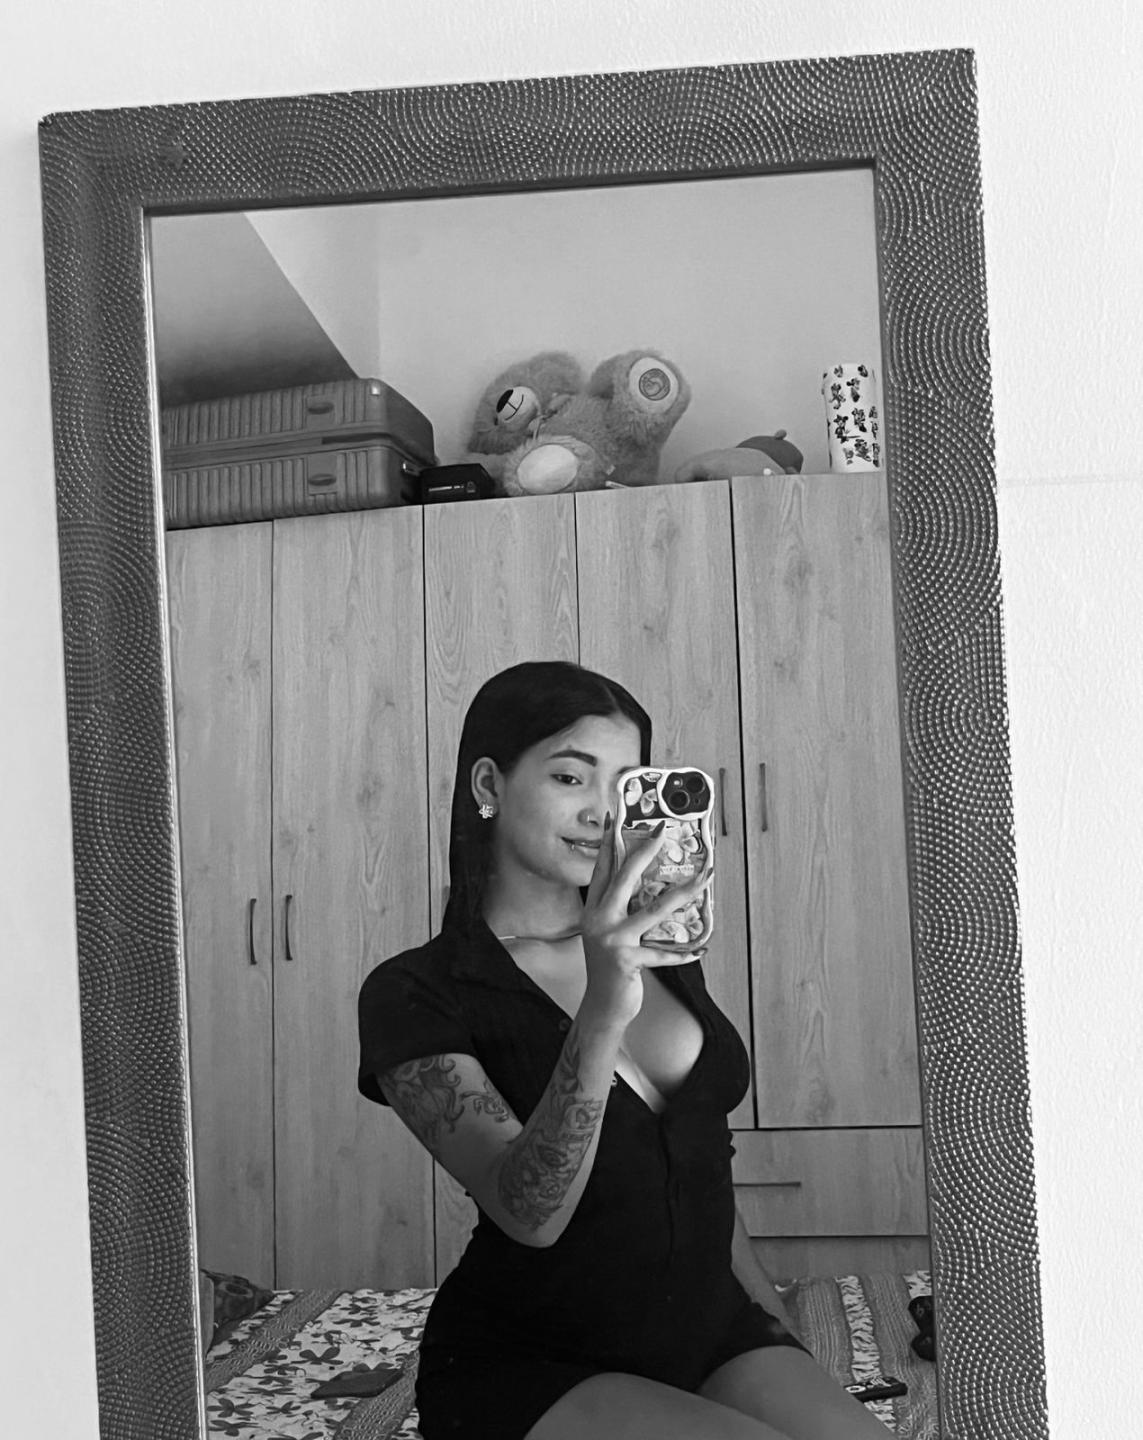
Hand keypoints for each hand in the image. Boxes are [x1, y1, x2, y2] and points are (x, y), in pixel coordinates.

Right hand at [579, 815, 712, 1029]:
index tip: (615, 818)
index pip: (602, 869)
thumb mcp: (607, 934)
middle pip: (624, 877)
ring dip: (683, 893)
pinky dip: (684, 952)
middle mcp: (599, 921)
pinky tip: (701, 949)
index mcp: (593, 911)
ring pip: (652, 909)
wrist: (601, 1008)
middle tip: (661, 830)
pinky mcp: (627, 960)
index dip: (608, 843)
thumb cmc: (609, 969)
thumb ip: (620, 911)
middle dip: (644, 851)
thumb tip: (648, 887)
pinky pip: (663, 953)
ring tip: (703, 879)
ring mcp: (612, 940)